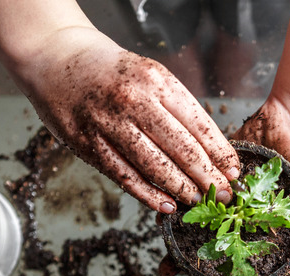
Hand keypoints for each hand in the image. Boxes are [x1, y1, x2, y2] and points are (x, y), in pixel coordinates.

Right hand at [14, 27, 239, 212]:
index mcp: (157, 81)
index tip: (234, 171)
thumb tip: (208, 149)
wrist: (55, 57)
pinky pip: (124, 176)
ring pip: (154, 166)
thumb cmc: (109, 69)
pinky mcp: (87, 143)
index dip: (220, 153)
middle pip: (181, 149)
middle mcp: (134, 101)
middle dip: (208, 177)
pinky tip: (166, 205)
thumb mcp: (149, 73)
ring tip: (198, 202)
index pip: (199, 124)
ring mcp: (109, 124)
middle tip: (224, 195)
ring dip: (181, 189)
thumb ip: (175, 107)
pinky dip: (148, 194)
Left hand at [161, 96, 289, 275]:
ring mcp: (226, 203)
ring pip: (197, 234)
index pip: (244, 273)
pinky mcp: (213, 179)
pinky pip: (191, 199)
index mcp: (266, 238)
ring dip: (179, 252)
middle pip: (215, 259)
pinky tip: (163, 226)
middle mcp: (242, 224)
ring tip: (163, 268)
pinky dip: (176, 212)